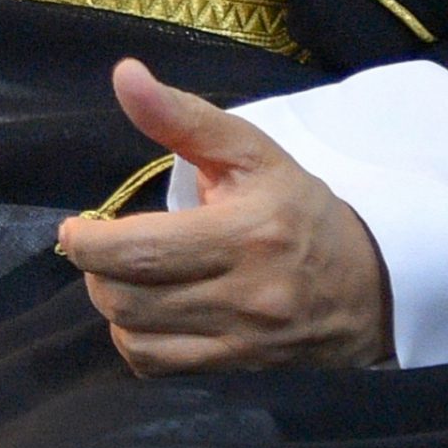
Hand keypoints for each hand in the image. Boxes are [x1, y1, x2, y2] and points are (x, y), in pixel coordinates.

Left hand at [57, 58, 392, 375]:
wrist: (370, 283)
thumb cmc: (299, 207)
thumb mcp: (251, 150)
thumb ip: (182, 116)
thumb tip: (124, 75)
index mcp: (245, 233)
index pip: (141, 251)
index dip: (89, 243)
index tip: (77, 227)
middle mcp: (244, 296)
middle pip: (128, 299)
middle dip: (95, 272)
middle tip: (97, 248)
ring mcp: (242, 344)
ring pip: (137, 339)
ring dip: (112, 306)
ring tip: (122, 276)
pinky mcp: (238, 373)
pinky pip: (158, 369)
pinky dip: (135, 342)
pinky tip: (146, 313)